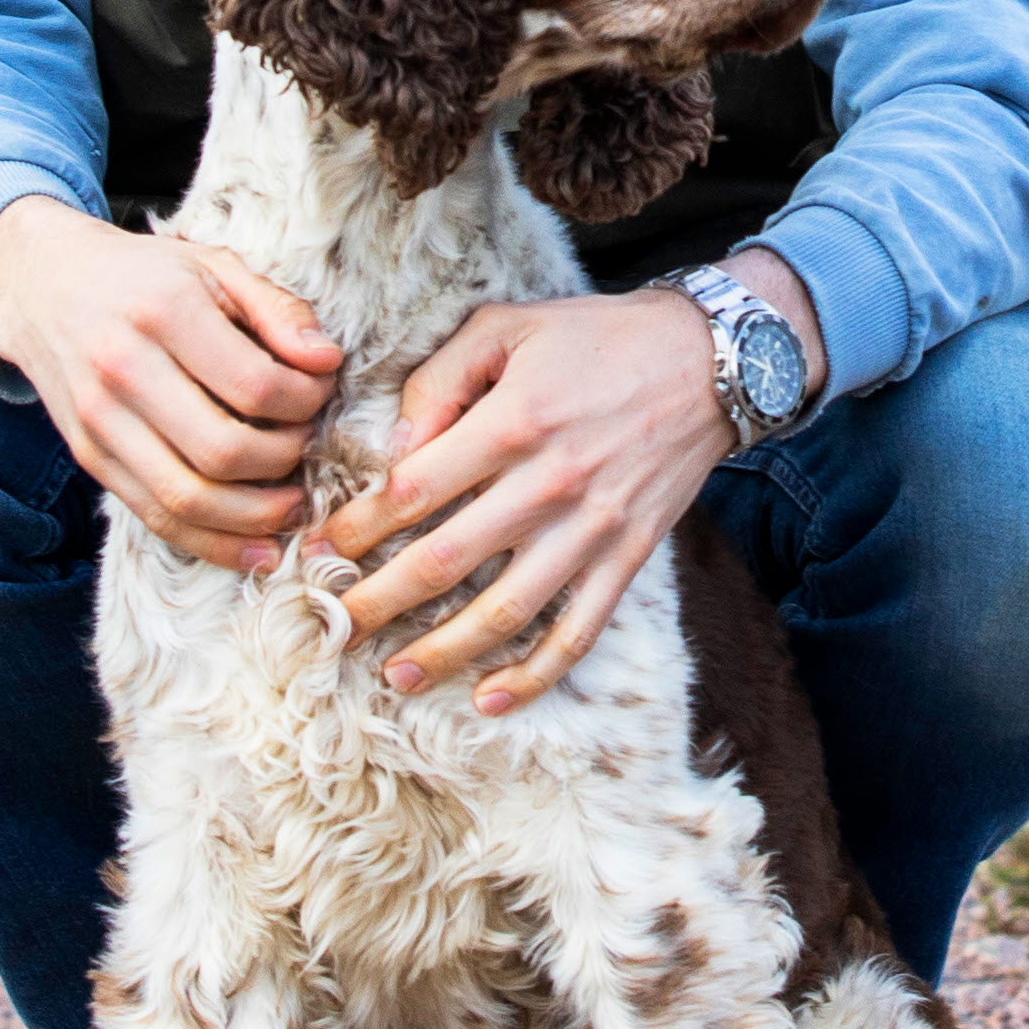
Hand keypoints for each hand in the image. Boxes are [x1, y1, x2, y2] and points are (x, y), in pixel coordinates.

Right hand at [0, 196, 346, 570]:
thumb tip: (325, 362)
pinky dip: (213, 543)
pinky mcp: (90, 457)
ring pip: (188, 499)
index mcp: (164, 312)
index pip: (255, 385)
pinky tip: (256, 546)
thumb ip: (278, 309)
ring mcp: (100, 421)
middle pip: (224, 451)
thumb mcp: (215, 266)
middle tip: (307, 443)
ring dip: (256, 515)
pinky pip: (155, 518)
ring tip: (293, 502)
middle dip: (286, 459)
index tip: (320, 392)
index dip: (306, 401)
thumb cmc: (145, 275)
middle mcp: (123, 369)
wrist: (44, 286)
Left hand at [321, 251, 810, 712]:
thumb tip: (396, 446)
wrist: (709, 361)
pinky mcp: (627, 557)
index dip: (356, 527)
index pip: (411, 491)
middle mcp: (548, 484)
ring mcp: (591, 529)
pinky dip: (534, 674)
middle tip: (333, 628)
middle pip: (443, 561)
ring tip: (397, 677)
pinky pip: (578, 632)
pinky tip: (490, 700)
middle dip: (377, 602)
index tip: (320, 550)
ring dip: (444, 652)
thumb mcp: (507, 328)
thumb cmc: (596, 338)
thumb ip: (441, 378)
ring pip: (505, 611)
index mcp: (510, 422)